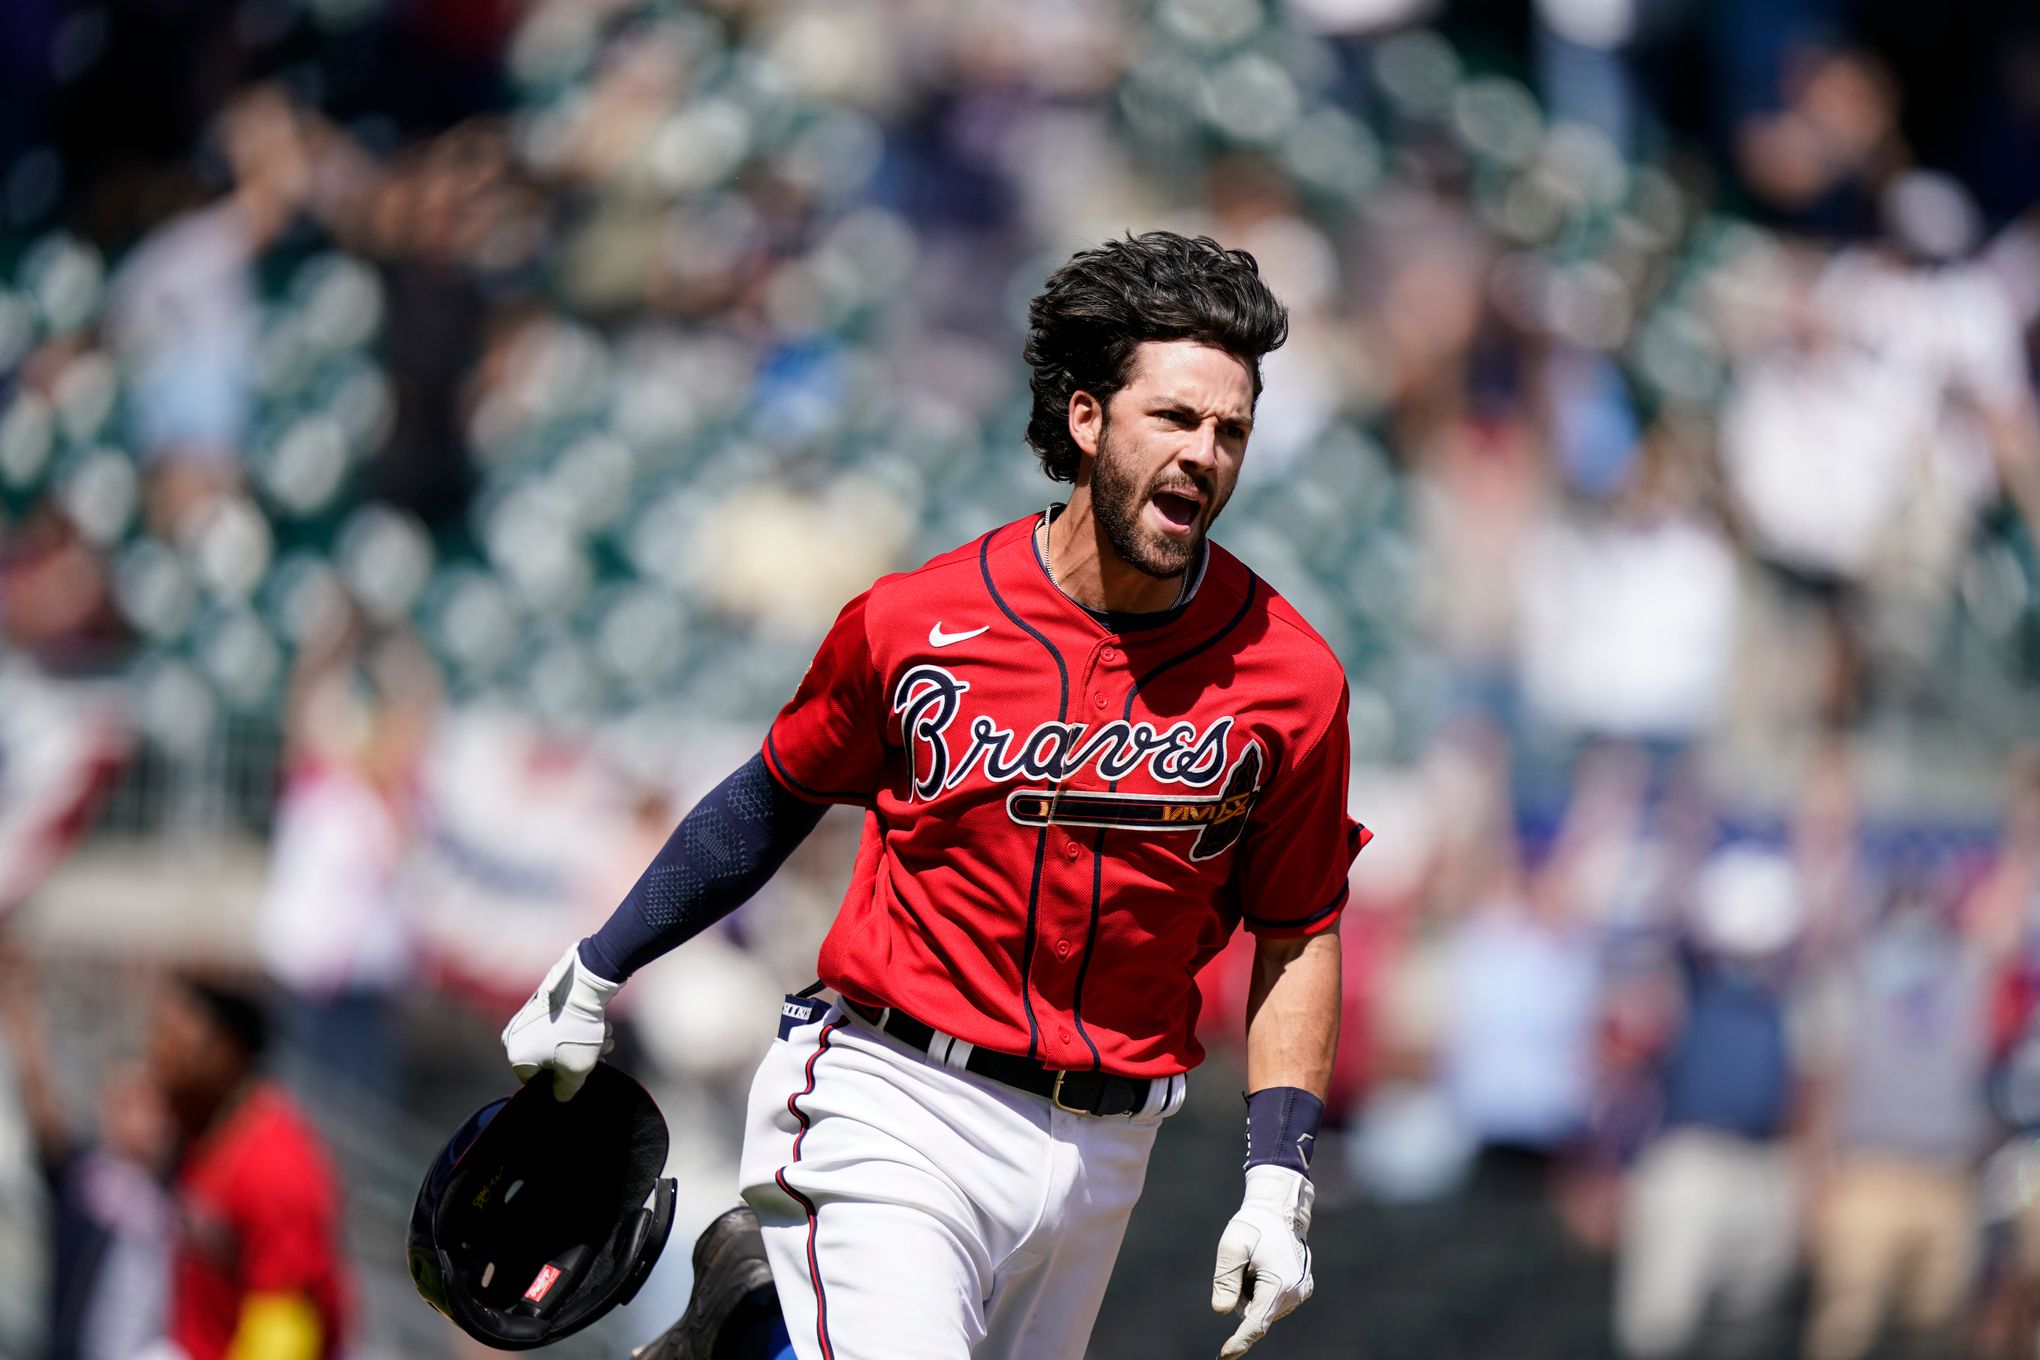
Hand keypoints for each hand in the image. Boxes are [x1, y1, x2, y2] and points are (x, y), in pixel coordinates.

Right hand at [501, 945, 619, 1100]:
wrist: (583, 985)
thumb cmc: (575, 1032)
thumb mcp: (576, 1070)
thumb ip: (566, 1090)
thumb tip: (561, 1095)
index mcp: (515, 1055)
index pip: (537, 1081)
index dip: (562, 1082)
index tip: (583, 1075)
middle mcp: (515, 1036)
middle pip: (551, 1060)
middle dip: (580, 1059)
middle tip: (603, 1055)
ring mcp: (527, 1018)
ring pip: (560, 1041)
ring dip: (586, 1044)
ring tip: (607, 1039)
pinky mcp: (543, 1004)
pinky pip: (560, 1026)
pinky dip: (580, 1029)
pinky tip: (603, 1028)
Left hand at [1210, 1164, 1314, 1357]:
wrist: (1280, 1210)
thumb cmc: (1253, 1226)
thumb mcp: (1231, 1247)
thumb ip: (1225, 1280)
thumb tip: (1222, 1312)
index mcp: (1279, 1284)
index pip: (1255, 1323)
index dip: (1239, 1341)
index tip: (1224, 1355)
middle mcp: (1295, 1293)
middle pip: (1255, 1314)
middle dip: (1241, 1297)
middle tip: (1242, 1266)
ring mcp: (1301, 1292)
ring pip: (1263, 1308)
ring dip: (1252, 1293)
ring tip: (1257, 1263)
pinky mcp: (1302, 1290)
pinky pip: (1272, 1301)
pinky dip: (1262, 1290)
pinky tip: (1265, 1267)